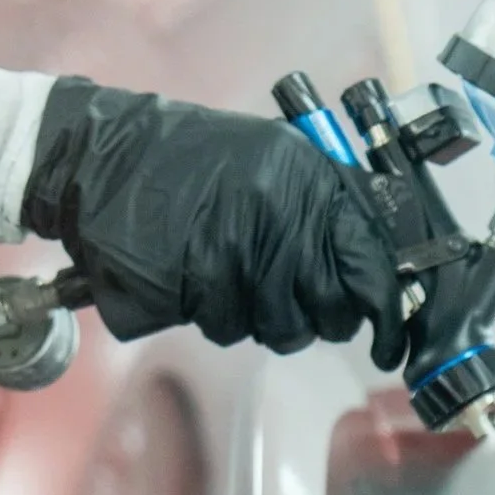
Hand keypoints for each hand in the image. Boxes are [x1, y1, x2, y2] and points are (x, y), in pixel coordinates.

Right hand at [21, 80, 405, 367]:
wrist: (100, 157)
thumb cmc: (189, 159)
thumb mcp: (272, 159)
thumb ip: (324, 208)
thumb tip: (376, 268)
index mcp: (306, 182)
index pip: (370, 263)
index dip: (388, 310)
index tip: (393, 337)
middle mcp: (278, 219)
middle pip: (329, 308)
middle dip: (319, 317)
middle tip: (293, 298)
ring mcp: (234, 255)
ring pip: (279, 327)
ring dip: (262, 316)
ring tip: (232, 274)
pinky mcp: (193, 287)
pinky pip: (228, 326)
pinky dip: (217, 313)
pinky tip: (199, 277)